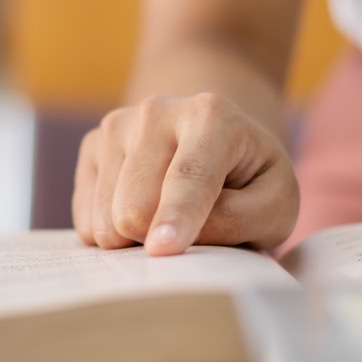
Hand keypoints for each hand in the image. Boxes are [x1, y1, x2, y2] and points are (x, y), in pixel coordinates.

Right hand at [72, 93, 298, 255]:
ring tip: (165, 221)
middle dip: (154, 239)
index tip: (163, 249)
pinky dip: (112, 233)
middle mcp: (156, 111)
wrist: (213, 138)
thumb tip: (173, 239)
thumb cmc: (250, 180)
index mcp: (212, 116)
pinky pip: (86, 218)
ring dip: (134, 240)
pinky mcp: (91, 146)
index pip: (191, 176)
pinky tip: (140, 216)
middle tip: (188, 238)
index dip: (178, 216)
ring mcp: (117, 126)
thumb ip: (239, 221)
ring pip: (105, 217)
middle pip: (135, 205)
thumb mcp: (275, 205)